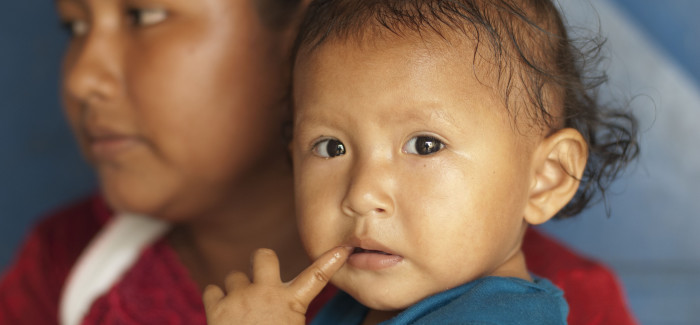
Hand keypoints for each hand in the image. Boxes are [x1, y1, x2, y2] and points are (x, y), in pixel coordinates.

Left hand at [203, 246, 350, 324]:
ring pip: (234, 276)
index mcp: (292, 303)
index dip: (330, 260)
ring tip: (240, 308)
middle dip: (261, 262)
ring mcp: (240, 298)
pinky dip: (215, 299)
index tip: (342, 249)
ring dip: (236, 288)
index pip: (317, 276)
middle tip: (260, 278)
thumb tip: (296, 312)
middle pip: (263, 255)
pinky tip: (222, 312)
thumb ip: (294, 315)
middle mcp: (266, 293)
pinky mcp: (216, 308)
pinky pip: (211, 289)